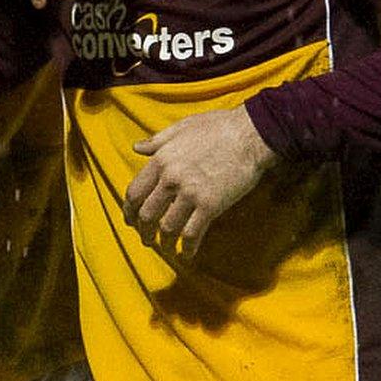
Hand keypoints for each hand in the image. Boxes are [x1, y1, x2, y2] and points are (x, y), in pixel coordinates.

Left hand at [122, 106, 276, 263]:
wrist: (251, 134)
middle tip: (145, 238)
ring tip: (165, 248)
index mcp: (161, 160)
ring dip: (164, 243)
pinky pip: (192, 233)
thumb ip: (157, 140)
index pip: (135, 192)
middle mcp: (171, 179)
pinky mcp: (211, 205)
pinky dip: (187, 247)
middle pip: (147, 214)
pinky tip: (186, 254)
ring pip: (167, 227)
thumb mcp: (181, 127)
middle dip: (143, 230)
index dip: (129, 210)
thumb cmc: (218, 127)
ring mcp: (190, 193)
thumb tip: (137, 148)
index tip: (131, 218)